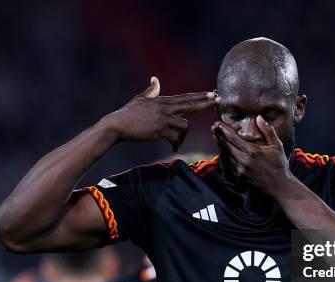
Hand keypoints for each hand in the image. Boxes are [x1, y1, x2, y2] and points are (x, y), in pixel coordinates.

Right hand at [102, 77, 218, 150]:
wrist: (116, 125)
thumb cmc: (127, 114)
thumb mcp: (140, 99)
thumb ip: (151, 90)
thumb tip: (155, 79)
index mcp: (162, 101)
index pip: (185, 97)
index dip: (200, 96)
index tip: (213, 93)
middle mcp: (164, 107)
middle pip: (190, 104)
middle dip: (205, 103)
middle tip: (219, 100)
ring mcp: (162, 118)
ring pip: (184, 125)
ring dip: (183, 136)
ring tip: (177, 143)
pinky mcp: (158, 130)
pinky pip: (175, 137)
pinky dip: (176, 144)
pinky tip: (173, 148)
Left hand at [213, 115, 293, 194]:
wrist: (279, 187)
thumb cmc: (279, 165)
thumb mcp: (277, 146)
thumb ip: (268, 131)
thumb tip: (259, 117)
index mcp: (253, 151)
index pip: (233, 138)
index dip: (223, 130)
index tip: (217, 124)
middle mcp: (244, 161)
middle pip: (226, 146)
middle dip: (218, 136)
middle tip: (213, 128)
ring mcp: (240, 170)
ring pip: (225, 155)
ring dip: (220, 146)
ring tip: (216, 137)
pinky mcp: (238, 178)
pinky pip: (228, 165)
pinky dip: (224, 156)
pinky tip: (223, 151)